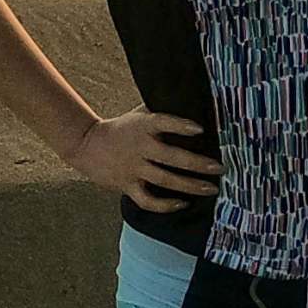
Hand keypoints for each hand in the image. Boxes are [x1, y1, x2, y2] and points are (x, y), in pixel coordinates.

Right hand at [64, 102, 223, 212]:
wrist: (87, 144)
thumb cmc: (122, 128)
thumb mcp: (140, 114)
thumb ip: (162, 112)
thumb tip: (194, 103)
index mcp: (143, 126)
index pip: (163, 122)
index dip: (180, 126)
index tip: (200, 129)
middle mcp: (140, 147)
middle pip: (171, 157)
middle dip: (198, 164)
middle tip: (220, 167)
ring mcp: (133, 168)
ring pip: (164, 179)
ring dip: (190, 185)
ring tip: (211, 188)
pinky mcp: (126, 185)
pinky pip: (147, 199)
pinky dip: (164, 205)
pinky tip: (182, 203)